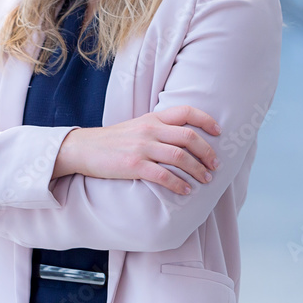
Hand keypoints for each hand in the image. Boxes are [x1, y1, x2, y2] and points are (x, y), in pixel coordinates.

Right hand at [53, 105, 220, 195]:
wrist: (83, 149)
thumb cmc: (112, 141)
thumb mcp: (136, 127)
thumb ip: (157, 128)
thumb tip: (184, 138)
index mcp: (151, 118)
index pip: (186, 112)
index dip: (206, 121)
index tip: (219, 132)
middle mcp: (149, 130)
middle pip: (189, 137)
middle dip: (207, 152)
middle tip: (215, 165)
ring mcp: (141, 147)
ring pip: (180, 157)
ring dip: (198, 170)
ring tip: (205, 180)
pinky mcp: (133, 165)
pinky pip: (163, 175)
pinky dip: (179, 184)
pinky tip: (185, 190)